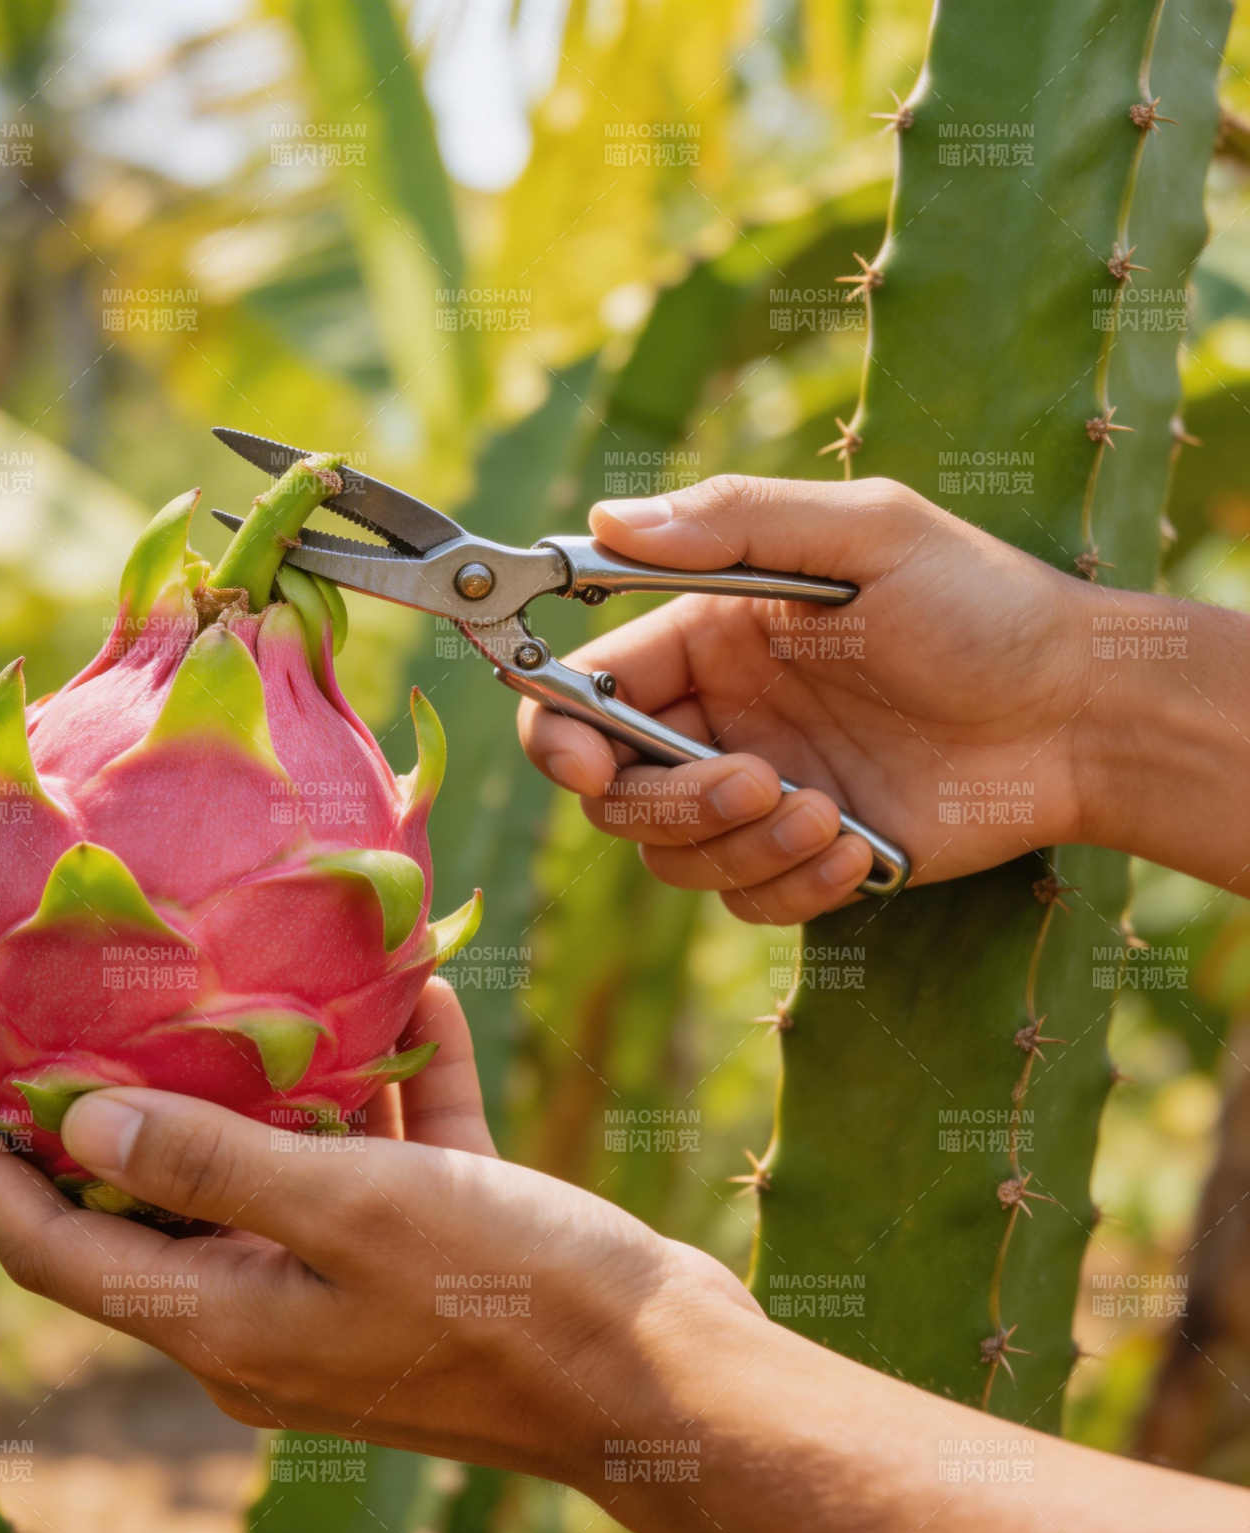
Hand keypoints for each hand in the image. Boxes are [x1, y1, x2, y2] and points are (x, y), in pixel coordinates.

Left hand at [0, 981, 1249, 1532]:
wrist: (670, 1374)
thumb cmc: (507, 1295)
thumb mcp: (349, 1213)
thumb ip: (212, 1164)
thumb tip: (77, 1126)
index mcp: (228, 1320)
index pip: (55, 1245)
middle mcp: (275, 1306)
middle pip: (151, 1199)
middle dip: (98, 1109)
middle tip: (51, 1011)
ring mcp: (356, 1276)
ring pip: (278, 1162)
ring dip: (265, 1077)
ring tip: (236, 980)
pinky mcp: (435, 1242)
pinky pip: (390, 1147)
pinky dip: (391, 1080)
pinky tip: (418, 993)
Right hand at [519, 475, 1099, 922]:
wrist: (1083, 717)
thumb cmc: (984, 609)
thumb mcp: (868, 535)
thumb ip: (735, 521)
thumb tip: (603, 520)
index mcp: (709, 637)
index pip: (586, 691)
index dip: (561, 736)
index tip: (585, 765)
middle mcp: (719, 717)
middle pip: (617, 793)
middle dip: (672, 803)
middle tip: (759, 783)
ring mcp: (758, 793)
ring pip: (673, 858)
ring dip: (740, 849)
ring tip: (828, 817)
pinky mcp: (804, 858)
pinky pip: (745, 902)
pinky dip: (792, 888)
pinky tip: (862, 851)